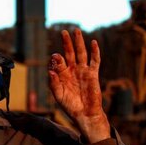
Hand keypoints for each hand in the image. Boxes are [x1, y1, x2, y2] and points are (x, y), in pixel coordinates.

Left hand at [49, 28, 110, 142]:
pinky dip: (95, 52)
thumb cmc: (70, 106)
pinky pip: (95, 61)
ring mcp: (83, 71)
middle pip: (69, 53)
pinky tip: (93, 42)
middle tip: (63, 32)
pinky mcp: (93, 74)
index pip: (58, 62)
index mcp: (62, 75)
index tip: (54, 57)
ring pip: (81, 53)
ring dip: (79, 42)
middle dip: (67, 43)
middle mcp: (72, 70)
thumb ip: (53, 83)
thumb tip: (50, 70)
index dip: (56, 59)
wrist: (84, 113)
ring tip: (76, 31)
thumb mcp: (58, 95)